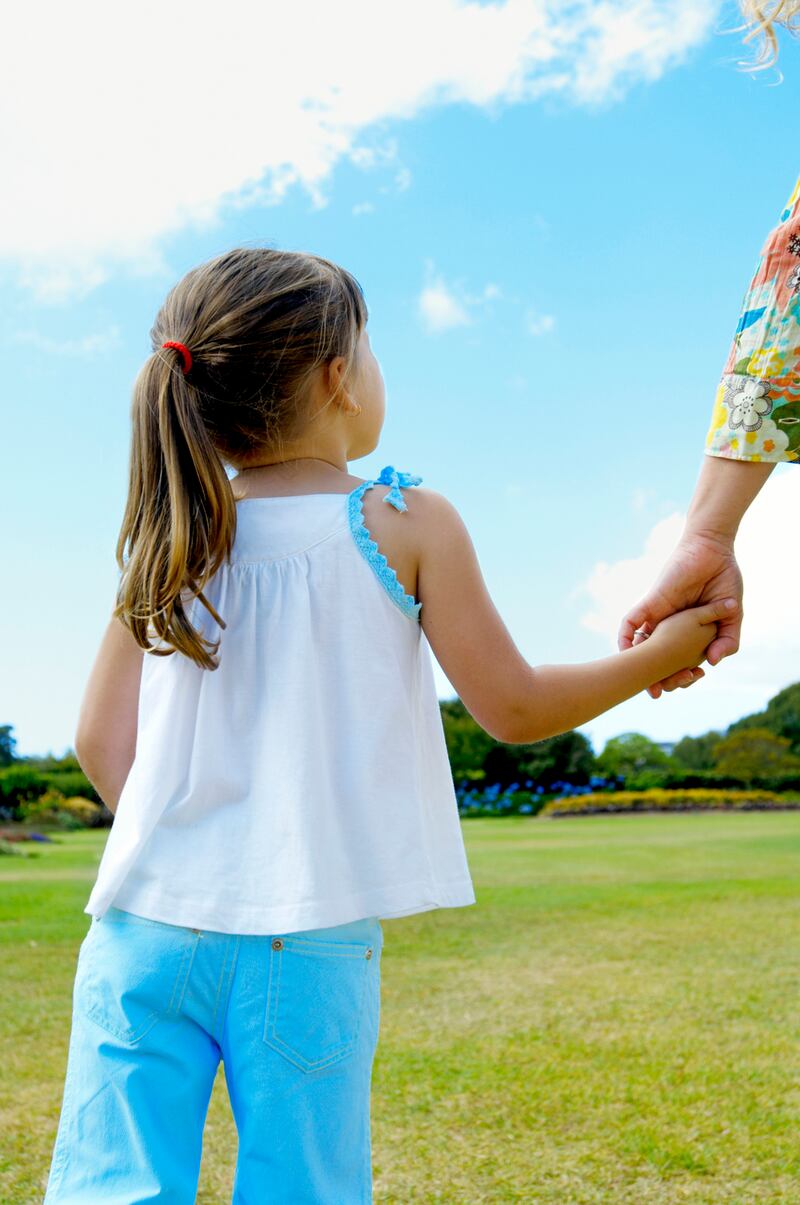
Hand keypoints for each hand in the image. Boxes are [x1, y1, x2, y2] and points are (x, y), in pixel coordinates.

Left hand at [618, 532, 743, 698]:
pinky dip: (625, 638)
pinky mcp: (651, 603)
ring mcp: (658, 617)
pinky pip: (630, 622)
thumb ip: (728, 640)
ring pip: (640, 646)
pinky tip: (624, 654)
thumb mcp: (732, 616)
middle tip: (660, 691)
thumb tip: (714, 663)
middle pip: (656, 660)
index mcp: (688, 634)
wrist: (714, 550)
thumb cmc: (724, 580)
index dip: (681, 676)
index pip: (679, 662)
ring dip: (637, 665)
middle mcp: (670, 628)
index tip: (691, 680)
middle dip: (656, 678)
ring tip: (644, 683)